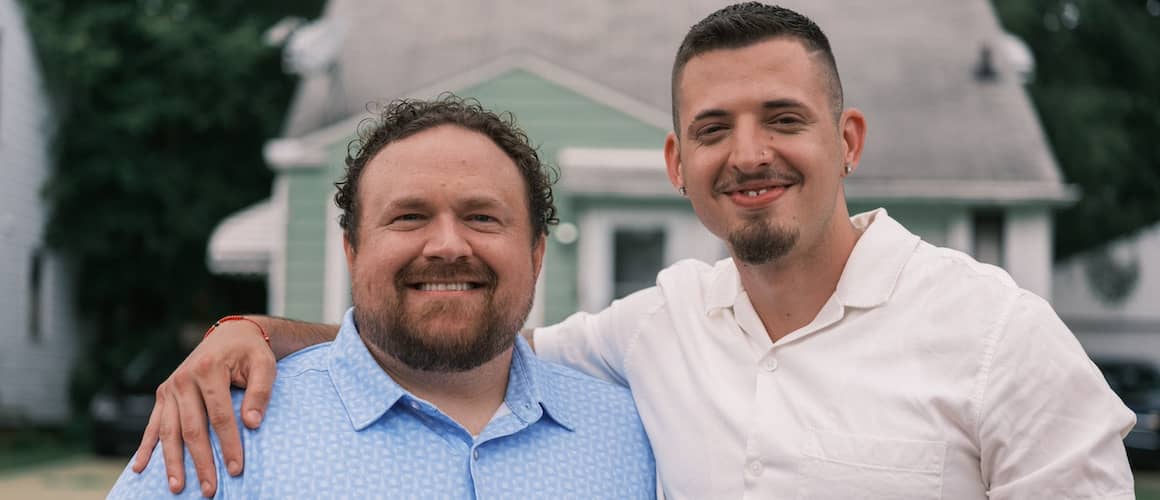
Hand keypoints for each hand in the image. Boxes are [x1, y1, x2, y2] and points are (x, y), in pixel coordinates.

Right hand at [131, 317, 276, 497]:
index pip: (220, 416)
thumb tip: (252, 423)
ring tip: (177, 487)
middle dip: (201, 462)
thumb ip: (260, 392)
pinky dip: (146, 447)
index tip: (235, 469)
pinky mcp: (163, 394)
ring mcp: (170, 388)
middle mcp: (183, 379)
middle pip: (192, 428)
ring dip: (172, 462)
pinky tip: (140, 468)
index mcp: (209, 370)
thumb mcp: (264, 364)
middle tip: (209, 490)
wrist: (230, 335)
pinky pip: (153, 424)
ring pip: (169, 431)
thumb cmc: (250, 352)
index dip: (228, 444)